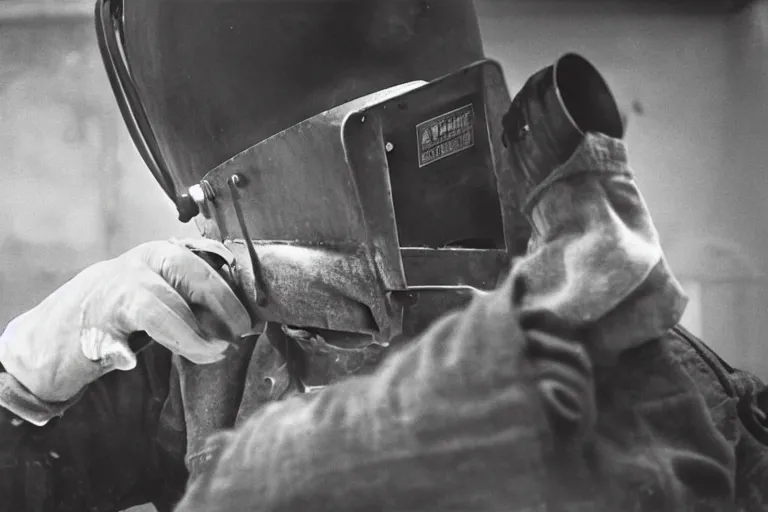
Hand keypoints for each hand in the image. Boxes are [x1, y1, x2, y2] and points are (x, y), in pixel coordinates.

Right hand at [0, 239, 250, 402]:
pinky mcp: (88, 328)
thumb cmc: (124, 314)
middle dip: (220, 304)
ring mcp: (111, 293)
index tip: (252, 321)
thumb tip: (244, 322)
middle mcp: (138, 266)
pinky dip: (121, 352)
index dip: (233, 292)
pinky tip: (129, 362)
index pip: (207, 263)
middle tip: (237, 335)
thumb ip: (198, 303)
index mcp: (162, 255)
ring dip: (189, 334)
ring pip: (157, 306)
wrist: (56, 333)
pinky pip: (109, 340)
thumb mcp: (165, 297)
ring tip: (211, 352)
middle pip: (189, 273)